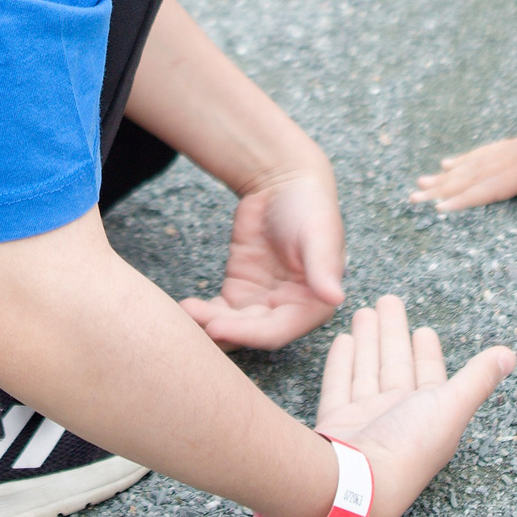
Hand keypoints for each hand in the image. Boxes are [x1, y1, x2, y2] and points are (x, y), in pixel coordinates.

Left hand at [181, 163, 344, 348]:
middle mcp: (287, 311)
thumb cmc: (309, 205)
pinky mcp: (239, 291)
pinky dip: (201, 314)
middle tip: (190, 321)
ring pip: (231, 326)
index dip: (247, 334)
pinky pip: (218, 312)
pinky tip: (182, 308)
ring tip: (182, 313)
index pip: (276, 331)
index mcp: (313, 305)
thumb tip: (335, 298)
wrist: (284, 183)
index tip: (216, 327)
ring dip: (206, 325)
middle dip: (220, 330)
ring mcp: (260, 303)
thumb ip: (323, 267)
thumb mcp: (319, 233)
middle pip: (249, 333)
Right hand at [311, 297, 515, 516]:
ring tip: (363, 312)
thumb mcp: (451, 407)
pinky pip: (339, 384)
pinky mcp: (336, 422)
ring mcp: (365, 419)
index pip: (428, 374)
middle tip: (387, 300)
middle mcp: (397, 416)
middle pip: (395, 364)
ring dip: (368, 340)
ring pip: (367, 370)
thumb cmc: (410, 447)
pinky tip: (343, 340)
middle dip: (393, 333)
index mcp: (428, 415)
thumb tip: (510, 354)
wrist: (358, 483)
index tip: (424, 329)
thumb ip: (478, 378)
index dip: (427, 352)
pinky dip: (342, 362)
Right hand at [410, 100, 516, 211]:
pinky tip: (452, 161)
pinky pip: (486, 152)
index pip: (491, 186)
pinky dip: (466, 159)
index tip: (438, 210)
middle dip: (443, 188)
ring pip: (475, 163)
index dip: (464, 199)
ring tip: (422, 182)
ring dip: (448, 175)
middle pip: (474, 174)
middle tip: (413, 197)